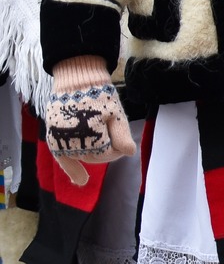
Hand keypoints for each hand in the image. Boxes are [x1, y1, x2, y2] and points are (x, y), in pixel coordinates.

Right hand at [45, 57, 134, 185]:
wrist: (76, 82)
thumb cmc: (101, 96)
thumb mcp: (116, 114)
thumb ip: (122, 135)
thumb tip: (129, 153)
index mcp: (92, 136)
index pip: (109, 154)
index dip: (118, 148)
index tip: (121, 135)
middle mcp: (74, 143)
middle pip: (96, 157)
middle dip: (106, 149)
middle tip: (109, 129)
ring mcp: (62, 142)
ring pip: (83, 157)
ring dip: (92, 153)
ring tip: (97, 135)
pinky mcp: (54, 138)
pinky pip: (63, 159)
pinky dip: (73, 169)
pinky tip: (81, 180)